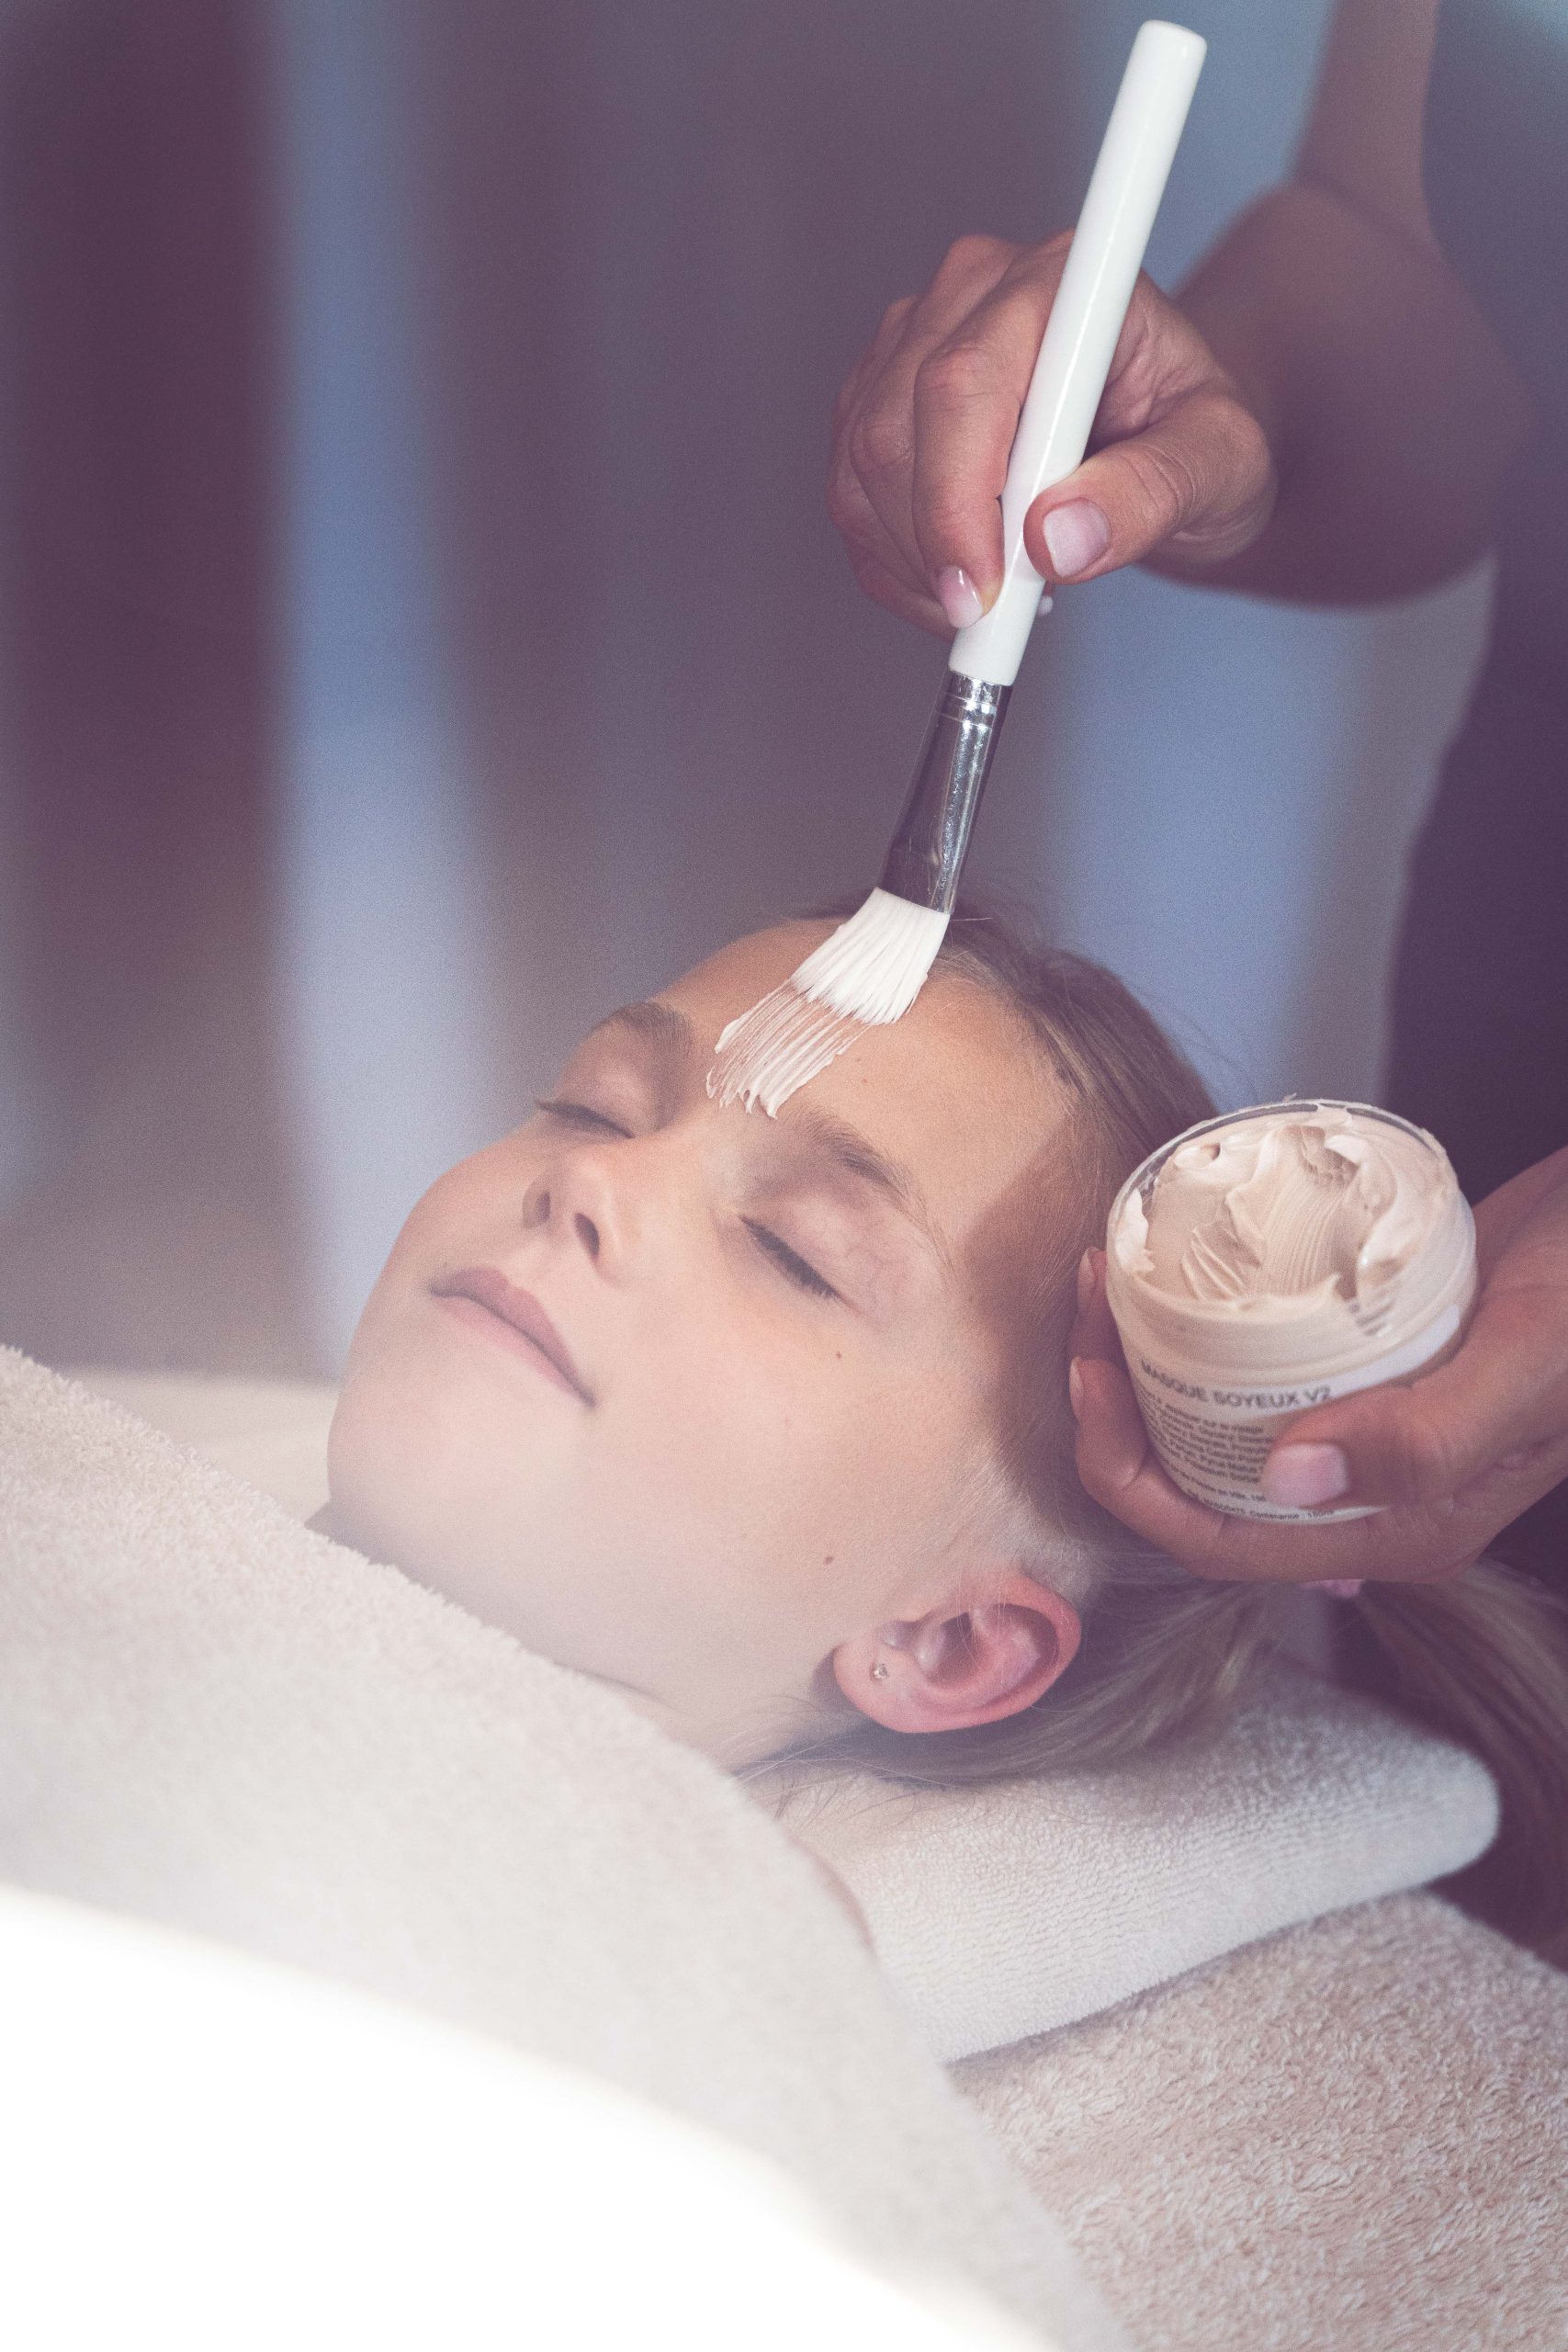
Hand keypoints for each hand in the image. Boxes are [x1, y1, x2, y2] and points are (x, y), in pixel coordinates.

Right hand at [827, 231, 1275, 636]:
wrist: (1166, 432)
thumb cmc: (1194, 433)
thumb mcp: (1222, 465)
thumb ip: (1152, 493)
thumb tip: (1058, 540)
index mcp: (1060, 284)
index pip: (964, 383)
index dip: (957, 498)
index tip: (986, 590)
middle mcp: (973, 293)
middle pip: (894, 431)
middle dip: (934, 548)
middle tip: (997, 617)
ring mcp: (913, 339)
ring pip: (860, 470)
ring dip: (914, 564)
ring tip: (998, 597)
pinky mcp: (879, 394)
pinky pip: (851, 496)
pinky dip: (896, 566)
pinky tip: (959, 581)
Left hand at [1067, 1143, 1567, 1583]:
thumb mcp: (1529, 1361)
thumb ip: (1426, 1437)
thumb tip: (1289, 1479)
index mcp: (1405, 1528)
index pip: (1221, 1544)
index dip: (1130, 1474)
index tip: (1090, 1371)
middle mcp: (1378, 1495)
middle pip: (1203, 1486)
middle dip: (1121, 1411)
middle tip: (1089, 1302)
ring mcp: (1372, 1430)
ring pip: (1221, 1426)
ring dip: (1151, 1367)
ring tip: (1113, 1278)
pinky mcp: (1369, 1366)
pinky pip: (1258, 1370)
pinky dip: (1201, 1333)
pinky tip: (1173, 1275)